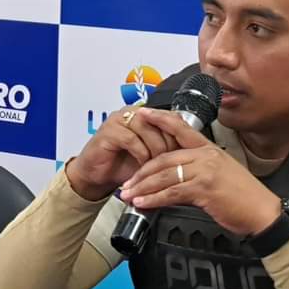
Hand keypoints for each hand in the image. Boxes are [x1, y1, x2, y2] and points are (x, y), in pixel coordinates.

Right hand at [64, 107, 179, 200]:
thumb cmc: (123, 165)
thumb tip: (191, 150)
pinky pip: (131, 139)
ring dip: (154, 151)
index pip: (170, 117)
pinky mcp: (109, 130)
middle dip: (168, 146)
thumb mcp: (152, 156)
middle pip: (161, 123)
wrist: (97, 175)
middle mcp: (133, 112)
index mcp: (146, 115)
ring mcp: (119, 119)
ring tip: (154, 166)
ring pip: (147, 130)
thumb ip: (167, 147)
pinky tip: (140, 165)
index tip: (184, 154)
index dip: (179, 136)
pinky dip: (139, 154)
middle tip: (168, 163)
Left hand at [118, 109, 281, 236]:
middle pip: (164, 158)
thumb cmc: (243, 197)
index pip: (181, 128)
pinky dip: (154, 199)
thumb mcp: (219, 176)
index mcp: (210, 149)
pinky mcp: (204, 188)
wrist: (263, 213)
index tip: (143, 113)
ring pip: (165, 175)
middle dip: (141, 171)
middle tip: (126, 182)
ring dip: (143, 187)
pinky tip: (143, 203)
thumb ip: (195, 172)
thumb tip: (172, 182)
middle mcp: (207, 156)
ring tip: (128, 195)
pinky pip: (172, 192)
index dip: (160, 119)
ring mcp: (206, 171)